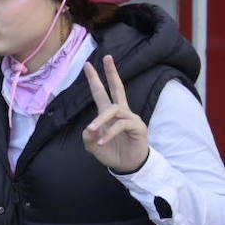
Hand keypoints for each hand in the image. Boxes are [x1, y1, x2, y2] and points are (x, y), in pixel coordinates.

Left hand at [83, 56, 148, 173]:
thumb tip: (89, 128)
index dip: (95, 80)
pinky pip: (121, 125)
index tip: (87, 65)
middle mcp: (120, 112)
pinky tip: (102, 141)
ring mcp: (130, 118)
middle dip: (112, 73)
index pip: (101, 92)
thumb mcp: (92, 145)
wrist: (127, 166)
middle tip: (107, 58)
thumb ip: (88, 136)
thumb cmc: (111, 152)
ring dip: (101, 120)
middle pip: (118, 88)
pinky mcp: (137, 127)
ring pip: (115, 110)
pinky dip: (110, 133)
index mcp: (108, 113)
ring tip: (92, 130)